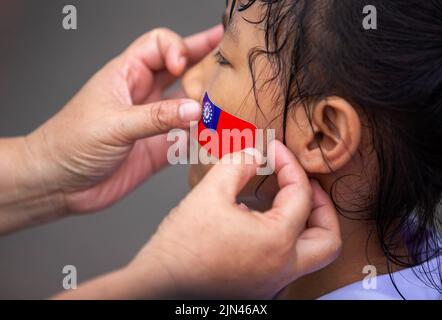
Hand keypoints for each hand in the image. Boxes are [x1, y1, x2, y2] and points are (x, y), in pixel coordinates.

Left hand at [22, 26, 222, 214]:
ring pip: (188, 102)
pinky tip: (220, 133)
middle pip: (180, 68)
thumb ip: (156, 117)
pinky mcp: (158, 147)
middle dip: (205, 59)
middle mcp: (144, 94)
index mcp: (126, 75)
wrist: (58, 184)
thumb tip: (195, 109)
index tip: (183, 68)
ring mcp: (154, 121)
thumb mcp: (113, 124)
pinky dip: (204, 135)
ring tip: (233, 96)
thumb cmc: (70, 143)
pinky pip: (188, 136)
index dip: (177, 49)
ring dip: (209, 99)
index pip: (159, 44)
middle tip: (230, 52)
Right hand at [126, 140, 341, 298]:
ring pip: (311, 254)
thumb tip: (254, 154)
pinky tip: (259, 221)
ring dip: (305, 224)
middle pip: (327, 237)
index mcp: (276, 242)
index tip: (275, 151)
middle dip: (322, 206)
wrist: (157, 283)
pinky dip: (284, 238)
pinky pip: (286, 262)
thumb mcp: (210, 192)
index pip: (300, 194)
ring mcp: (271, 282)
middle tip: (305, 185)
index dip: (289, 164)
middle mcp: (281, 268)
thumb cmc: (180, 247)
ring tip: (282, 199)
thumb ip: (238, 164)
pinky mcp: (258, 288)